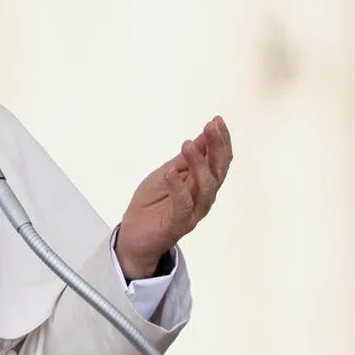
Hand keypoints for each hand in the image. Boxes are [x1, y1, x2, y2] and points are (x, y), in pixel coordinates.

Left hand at [117, 116, 232, 279]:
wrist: (133, 234)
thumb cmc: (152, 203)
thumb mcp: (168, 173)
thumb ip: (186, 159)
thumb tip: (203, 135)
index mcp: (202, 185)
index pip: (219, 161)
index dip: (221, 141)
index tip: (217, 120)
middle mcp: (203, 198)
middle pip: (218, 172)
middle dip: (217, 148)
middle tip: (211, 127)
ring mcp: (192, 212)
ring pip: (205, 188)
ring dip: (199, 164)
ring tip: (188, 145)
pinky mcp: (177, 224)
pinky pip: (183, 205)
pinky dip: (178, 188)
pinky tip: (171, 172)